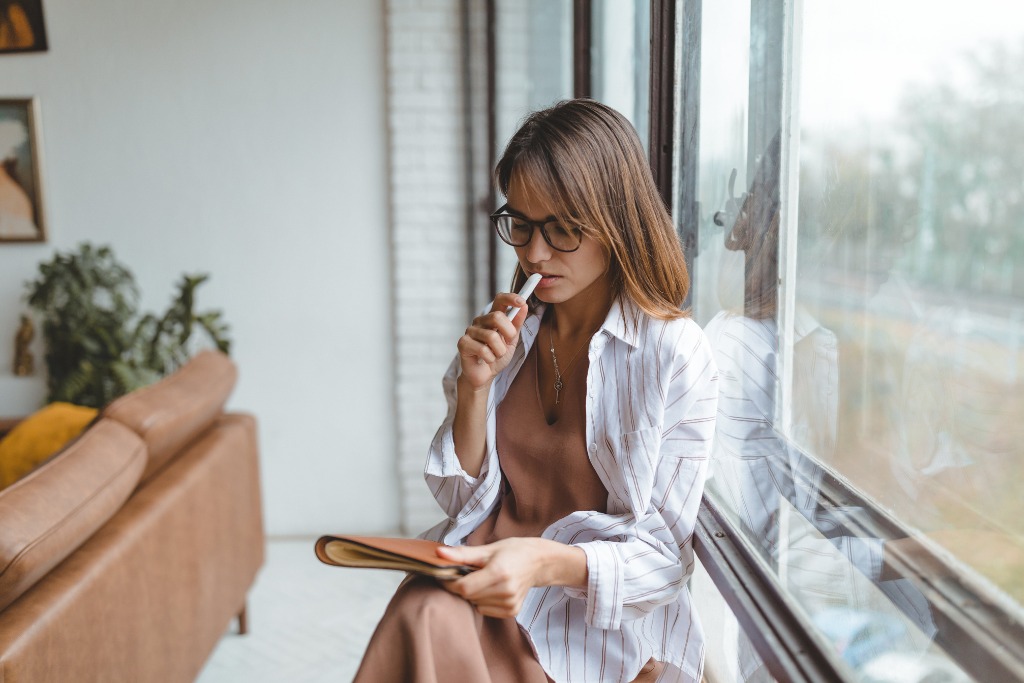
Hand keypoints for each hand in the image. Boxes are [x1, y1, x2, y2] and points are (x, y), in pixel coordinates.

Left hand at [435, 538, 586, 617]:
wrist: (540, 562)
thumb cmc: (514, 551)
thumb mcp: (488, 549)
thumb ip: (462, 554)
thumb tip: (439, 554)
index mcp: (498, 573)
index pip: (464, 587)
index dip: (448, 582)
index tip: (442, 574)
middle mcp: (505, 591)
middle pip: (468, 596)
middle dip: (460, 585)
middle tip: (464, 572)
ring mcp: (509, 604)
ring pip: (475, 604)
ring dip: (472, 593)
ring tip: (482, 579)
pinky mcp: (511, 611)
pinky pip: (484, 610)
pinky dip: (482, 600)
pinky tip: (491, 588)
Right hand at [456, 294, 527, 389]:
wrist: (485, 375)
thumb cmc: (497, 356)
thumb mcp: (511, 340)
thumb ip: (516, 324)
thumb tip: (523, 305)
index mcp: (492, 317)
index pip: (499, 299)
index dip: (510, 298)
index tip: (522, 302)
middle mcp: (480, 321)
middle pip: (496, 316)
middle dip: (508, 332)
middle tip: (508, 342)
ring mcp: (470, 331)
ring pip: (491, 336)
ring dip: (500, 351)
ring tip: (496, 355)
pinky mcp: (463, 343)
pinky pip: (483, 349)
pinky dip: (490, 358)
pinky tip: (487, 360)